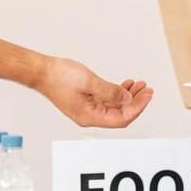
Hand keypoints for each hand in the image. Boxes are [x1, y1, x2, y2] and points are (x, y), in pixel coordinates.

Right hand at [35, 57, 152, 127]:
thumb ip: (110, 91)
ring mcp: (89, 109)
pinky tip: (127, 84)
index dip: (137, 108)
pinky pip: (108, 100)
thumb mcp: (89, 82)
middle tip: (148, 90)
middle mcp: (91, 116)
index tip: (147, 97)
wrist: (42, 72)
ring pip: (116, 106)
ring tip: (140, 85)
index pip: (121, 119)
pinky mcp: (87, 101)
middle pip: (121, 114)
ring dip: (129, 95)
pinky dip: (119, 92)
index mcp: (90, 117)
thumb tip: (127, 98)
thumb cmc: (59, 77)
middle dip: (136, 102)